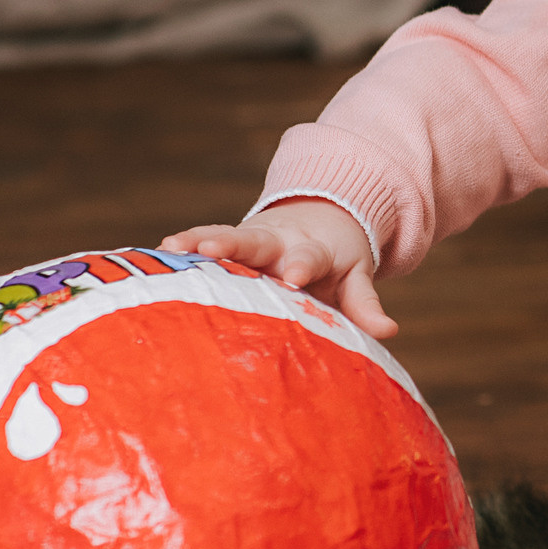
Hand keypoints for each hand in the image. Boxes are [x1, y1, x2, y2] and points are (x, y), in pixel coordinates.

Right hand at [162, 200, 396, 340]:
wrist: (322, 217)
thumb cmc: (336, 262)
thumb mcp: (355, 278)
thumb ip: (364, 305)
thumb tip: (388, 331)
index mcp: (312, 251)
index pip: (308, 259)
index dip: (301, 267)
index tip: (294, 277)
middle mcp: (277, 242)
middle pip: (256, 241)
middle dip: (234, 246)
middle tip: (211, 249)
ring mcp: (249, 240)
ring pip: (224, 236)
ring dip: (199, 240)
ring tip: (173, 246)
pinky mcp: (228, 242)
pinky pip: (203, 240)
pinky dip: (184, 244)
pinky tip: (158, 250)